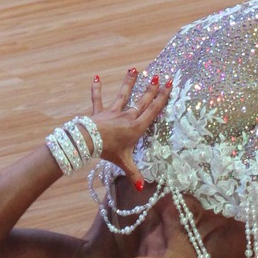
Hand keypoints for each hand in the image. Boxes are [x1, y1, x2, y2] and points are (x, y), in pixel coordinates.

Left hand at [88, 66, 170, 188]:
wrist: (89, 141)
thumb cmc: (108, 151)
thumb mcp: (124, 163)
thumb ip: (134, 174)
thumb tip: (143, 188)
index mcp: (137, 127)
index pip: (153, 110)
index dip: (162, 97)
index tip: (168, 85)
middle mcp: (127, 116)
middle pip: (142, 100)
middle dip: (152, 89)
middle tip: (159, 76)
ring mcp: (113, 112)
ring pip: (124, 95)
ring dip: (130, 82)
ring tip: (135, 69)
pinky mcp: (99, 111)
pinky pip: (98, 98)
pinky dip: (96, 88)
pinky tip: (96, 77)